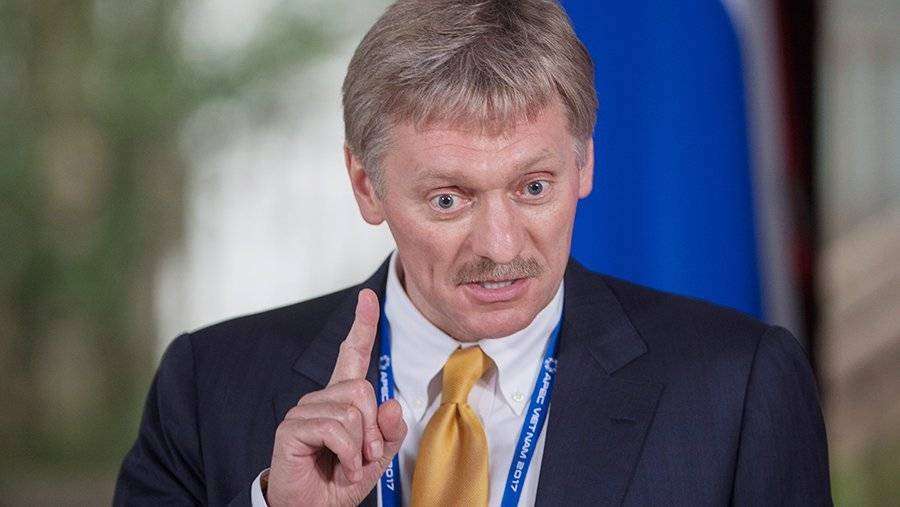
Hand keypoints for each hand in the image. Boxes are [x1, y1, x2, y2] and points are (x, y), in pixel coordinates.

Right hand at [266, 289, 406, 506]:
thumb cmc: (340, 481)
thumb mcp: (376, 457)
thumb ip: (389, 431)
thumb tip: (391, 403)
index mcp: (342, 399)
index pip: (352, 354)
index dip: (361, 325)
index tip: (367, 296)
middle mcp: (321, 398)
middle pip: (363, 389)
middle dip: (373, 428)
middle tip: (366, 456)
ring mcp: (304, 410)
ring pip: (351, 411)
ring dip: (360, 447)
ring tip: (349, 464)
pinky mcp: (292, 427)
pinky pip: (335, 429)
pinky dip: (347, 455)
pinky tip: (339, 467)